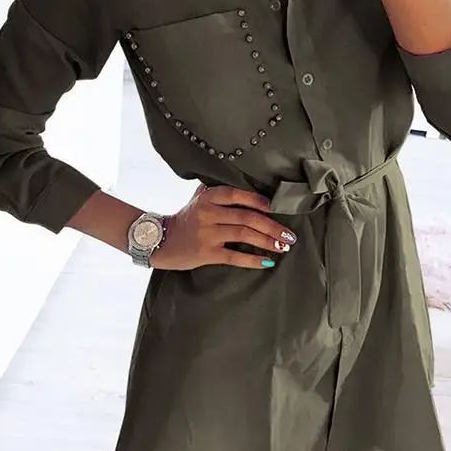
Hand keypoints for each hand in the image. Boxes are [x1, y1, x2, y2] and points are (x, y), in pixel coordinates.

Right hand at [151, 183, 295, 270]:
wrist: (161, 240)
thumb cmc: (187, 218)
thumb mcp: (200, 198)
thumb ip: (221, 192)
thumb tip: (255, 189)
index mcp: (209, 196)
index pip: (238, 195)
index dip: (260, 201)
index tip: (277, 208)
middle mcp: (208, 213)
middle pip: (247, 217)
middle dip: (272, 226)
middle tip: (289, 235)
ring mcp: (206, 233)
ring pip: (244, 235)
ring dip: (267, 241)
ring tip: (283, 247)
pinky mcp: (205, 253)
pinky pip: (234, 256)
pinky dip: (253, 259)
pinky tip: (267, 261)